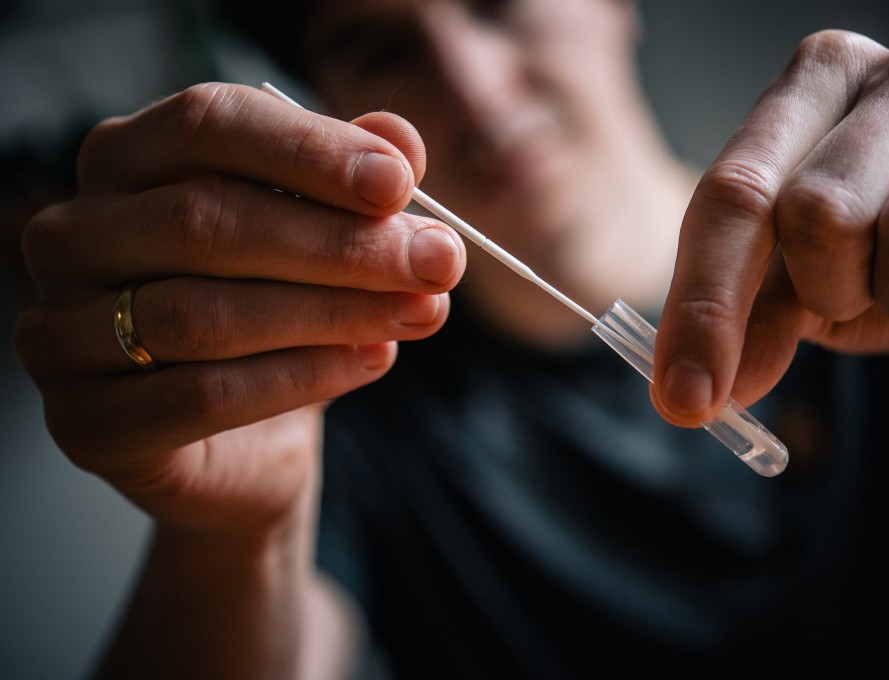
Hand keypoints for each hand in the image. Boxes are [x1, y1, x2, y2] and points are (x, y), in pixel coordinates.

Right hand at [14, 83, 465, 534]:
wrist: (245, 445)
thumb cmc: (278, 317)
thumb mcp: (321, 237)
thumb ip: (351, 183)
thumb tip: (400, 141)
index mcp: (123, 161)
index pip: (207, 126)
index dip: (310, 151)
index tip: (401, 184)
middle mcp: (73, 237)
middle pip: (206, 221)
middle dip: (340, 244)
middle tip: (437, 263)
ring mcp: (61, 333)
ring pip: (204, 313)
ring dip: (332, 312)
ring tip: (419, 313)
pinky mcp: (85, 423)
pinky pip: (200, 396)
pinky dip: (302, 377)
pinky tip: (372, 360)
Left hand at [652, 29, 888, 427]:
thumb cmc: (885, 241)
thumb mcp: (805, 266)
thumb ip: (745, 314)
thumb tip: (695, 396)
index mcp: (821, 78)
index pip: (735, 193)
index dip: (703, 304)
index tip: (684, 397)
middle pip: (819, 212)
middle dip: (826, 286)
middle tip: (854, 286)